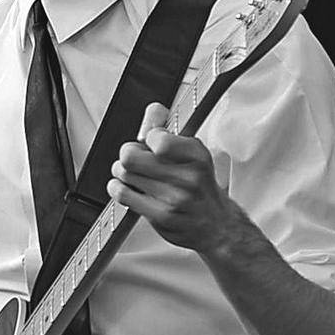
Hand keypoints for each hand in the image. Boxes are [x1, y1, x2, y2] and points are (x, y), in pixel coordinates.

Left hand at [108, 102, 237, 253]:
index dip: (147, 138)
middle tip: (135, 158)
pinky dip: (118, 188)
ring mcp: (174, 198)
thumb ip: (168, 129)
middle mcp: (187, 176)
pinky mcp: (161, 217)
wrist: (216, 225)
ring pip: (124, 174)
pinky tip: (128, 188)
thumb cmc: (201, 187)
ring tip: (133, 174)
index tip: (150, 143)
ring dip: (122, 172)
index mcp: (196, 155)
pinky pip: (124, 194)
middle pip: (131, 155)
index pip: (155, 137)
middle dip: (129, 153)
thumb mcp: (192, 153)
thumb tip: (154, 109)